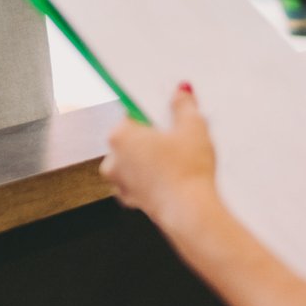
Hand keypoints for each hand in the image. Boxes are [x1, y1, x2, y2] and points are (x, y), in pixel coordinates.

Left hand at [101, 85, 220, 224]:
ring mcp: (120, 182)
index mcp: (120, 135)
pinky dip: (154, 176)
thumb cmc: (187, 172)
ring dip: (152, 156)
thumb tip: (181, 93)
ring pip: (136, 159)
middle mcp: (113, 159)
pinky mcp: (132, 200)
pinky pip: (141, 180)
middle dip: (153, 134)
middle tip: (178, 135)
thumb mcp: (193, 127)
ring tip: (179, 157)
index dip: (152, 110)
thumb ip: (184, 105)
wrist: (190, 213)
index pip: (131, 111)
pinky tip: (175, 175)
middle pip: (132, 136)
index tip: (165, 109)